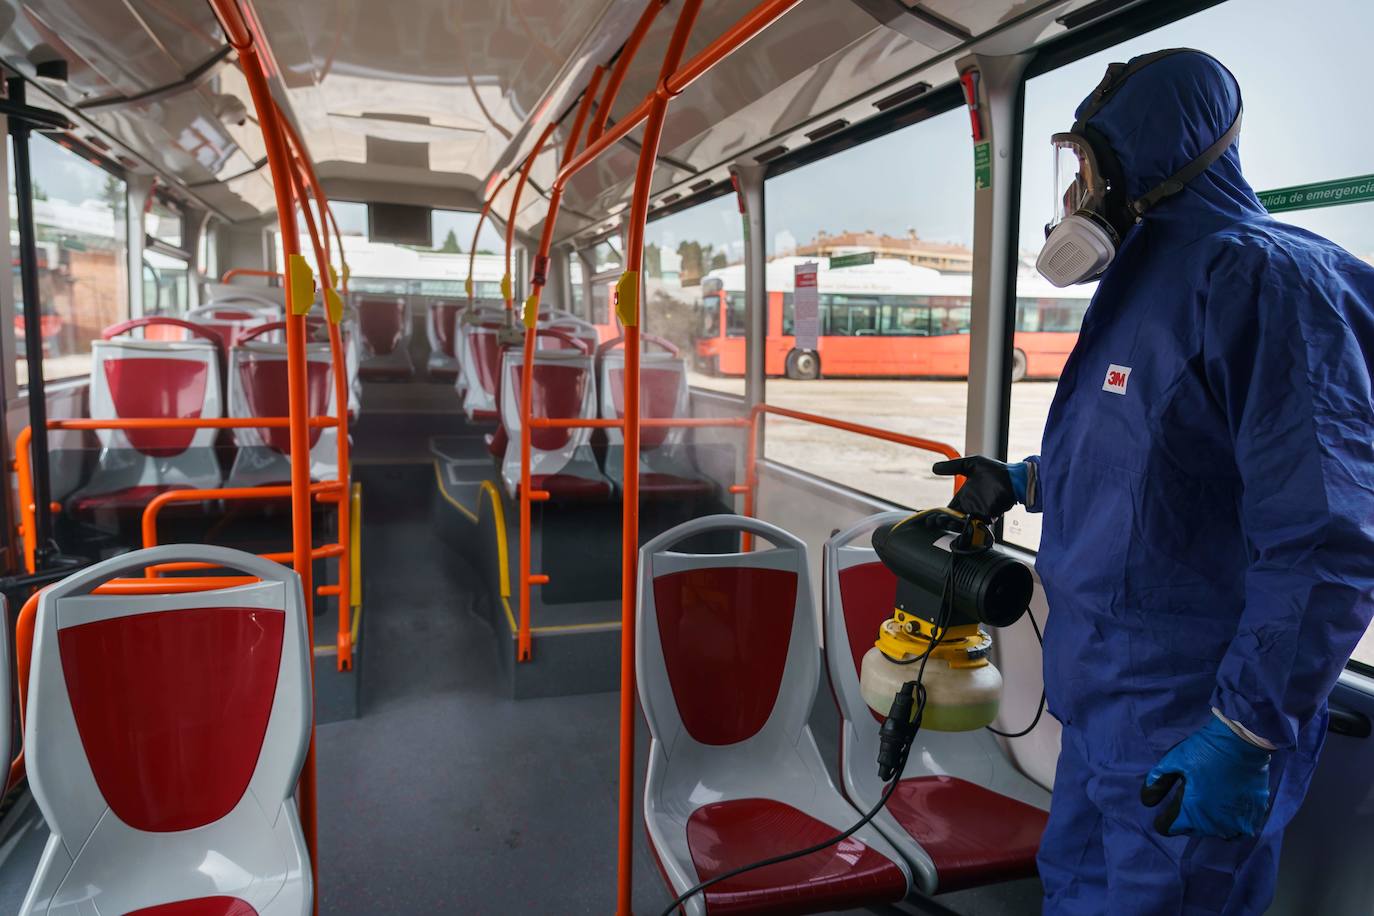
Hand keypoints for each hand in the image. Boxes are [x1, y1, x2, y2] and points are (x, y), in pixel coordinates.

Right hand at [931, 456, 1027, 519]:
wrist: (1013, 478)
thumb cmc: (995, 470)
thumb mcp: (971, 464)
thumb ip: (953, 466)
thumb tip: (934, 467)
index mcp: (964, 497)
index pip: (948, 510)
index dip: (938, 515)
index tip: (930, 517)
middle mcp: (970, 507)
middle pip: (953, 520)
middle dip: (943, 522)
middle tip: (936, 522)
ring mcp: (980, 514)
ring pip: (963, 525)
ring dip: (955, 526)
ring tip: (948, 523)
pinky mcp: (989, 517)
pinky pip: (977, 526)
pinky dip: (970, 528)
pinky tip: (963, 526)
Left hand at [1141, 717, 1270, 838]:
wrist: (1244, 742)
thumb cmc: (1204, 750)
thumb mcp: (1173, 761)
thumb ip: (1157, 783)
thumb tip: (1146, 802)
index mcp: (1190, 811)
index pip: (1168, 827)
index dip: (1163, 821)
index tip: (1163, 814)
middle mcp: (1213, 823)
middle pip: (1192, 830)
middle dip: (1186, 821)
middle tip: (1188, 802)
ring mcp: (1236, 822)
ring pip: (1216, 832)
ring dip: (1208, 823)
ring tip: (1207, 804)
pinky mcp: (1253, 817)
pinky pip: (1238, 830)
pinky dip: (1231, 823)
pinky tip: (1227, 808)